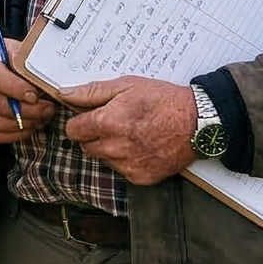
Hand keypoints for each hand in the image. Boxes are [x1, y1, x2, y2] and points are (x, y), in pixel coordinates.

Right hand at [0, 37, 58, 144]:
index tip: (35, 96)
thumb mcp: (8, 49)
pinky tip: (27, 127)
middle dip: (29, 110)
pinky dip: (14, 135)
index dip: (17, 89)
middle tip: (48, 109)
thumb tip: (48, 77)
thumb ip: (24, 61)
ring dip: (24, 124)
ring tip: (40, 118)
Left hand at [55, 77, 198, 185]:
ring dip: (110, 149)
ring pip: (104, 159)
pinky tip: (143, 147)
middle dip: (95, 135)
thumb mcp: (127, 85)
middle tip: (116, 123)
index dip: (81, 122)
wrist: (198, 122)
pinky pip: (122, 171)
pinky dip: (127, 161)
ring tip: (132, 134)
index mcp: (107, 123)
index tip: (92, 117)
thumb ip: (91, 92)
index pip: (73, 131)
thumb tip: (64, 94)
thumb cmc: (163, 100)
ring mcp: (128, 166)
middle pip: (86, 147)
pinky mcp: (141, 178)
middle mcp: (114, 148)